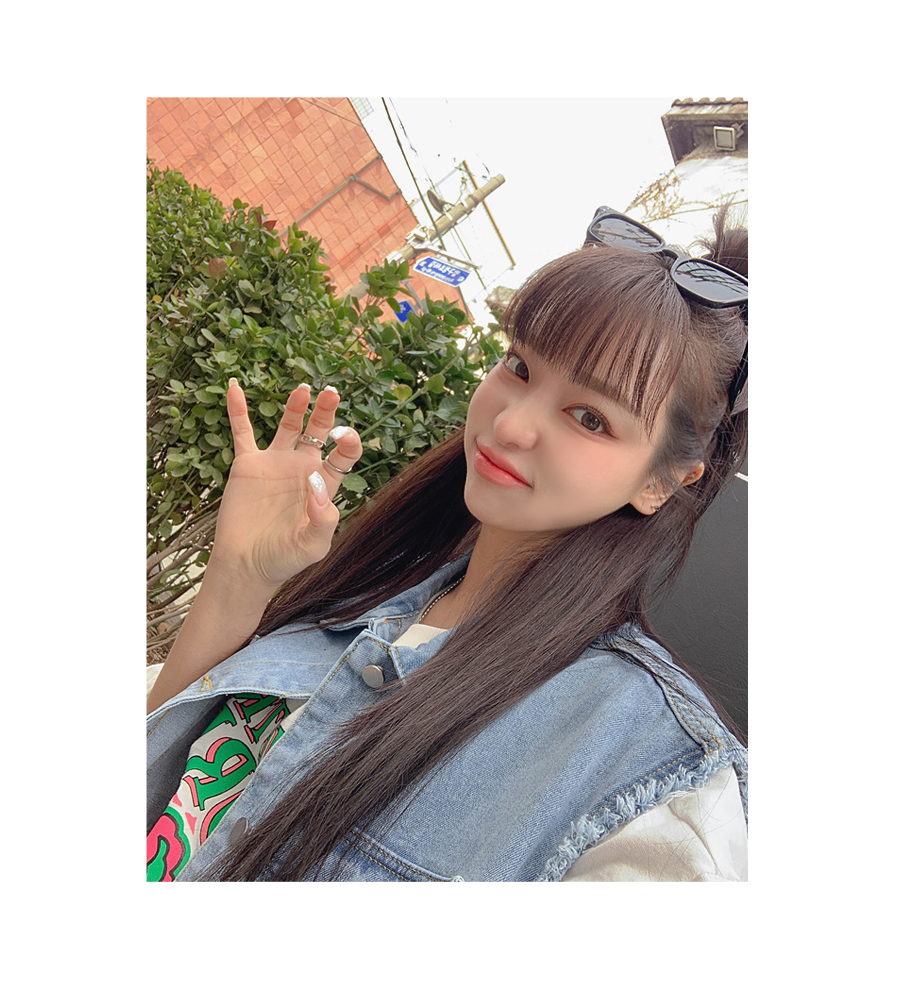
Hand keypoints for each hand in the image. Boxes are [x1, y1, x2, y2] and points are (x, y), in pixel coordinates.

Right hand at [209, 379, 362, 591]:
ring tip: (303, 389)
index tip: (342, 437)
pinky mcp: (248, 465)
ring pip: (289, 425)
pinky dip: (239, 410)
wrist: (246, 565)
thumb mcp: (313, 546)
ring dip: (295, 406)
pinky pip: (243, 432)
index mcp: (324, 484)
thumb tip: (317, 484)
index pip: (343, 454)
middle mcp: (302, 468)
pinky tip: (235, 387)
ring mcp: (275, 463)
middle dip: (327, 412)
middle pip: (320, 431)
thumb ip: (323, 519)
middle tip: (331, 392)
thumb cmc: (284, 559)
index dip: (348, 441)